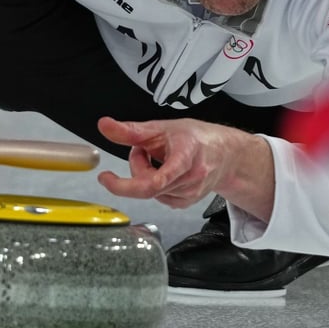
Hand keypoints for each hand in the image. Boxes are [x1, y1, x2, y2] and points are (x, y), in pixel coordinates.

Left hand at [95, 116, 274, 220]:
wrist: (224, 154)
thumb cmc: (195, 138)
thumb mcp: (161, 127)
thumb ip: (130, 130)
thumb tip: (104, 125)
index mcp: (186, 155)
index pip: (158, 179)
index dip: (128, 183)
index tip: (107, 178)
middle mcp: (191, 178)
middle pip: (146, 184)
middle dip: (136, 166)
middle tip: (142, 149)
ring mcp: (189, 194)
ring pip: (150, 191)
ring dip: (144, 173)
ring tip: (158, 157)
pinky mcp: (184, 203)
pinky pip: (156, 196)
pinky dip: (152, 183)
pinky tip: (163, 170)